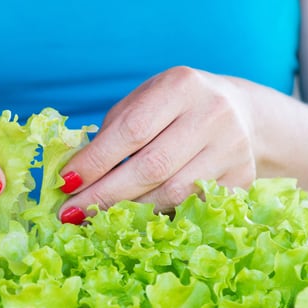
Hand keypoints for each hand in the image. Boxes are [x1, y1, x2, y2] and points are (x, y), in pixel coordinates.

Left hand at [57, 66, 257, 222]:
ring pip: (172, 193)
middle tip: (71, 213)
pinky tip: (134, 220)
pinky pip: (191, 207)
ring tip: (96, 219)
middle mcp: (212, 114)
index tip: (65, 182)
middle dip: (105, 195)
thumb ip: (111, 132)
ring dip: (128, 211)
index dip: (96, 161)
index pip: (132, 130)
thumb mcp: (143, 102)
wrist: (242, 114)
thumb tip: (74, 176)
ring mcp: (233, 148)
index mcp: (181, 86)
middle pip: (152, 167)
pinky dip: (157, 216)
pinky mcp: (242, 178)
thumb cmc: (175, 108)